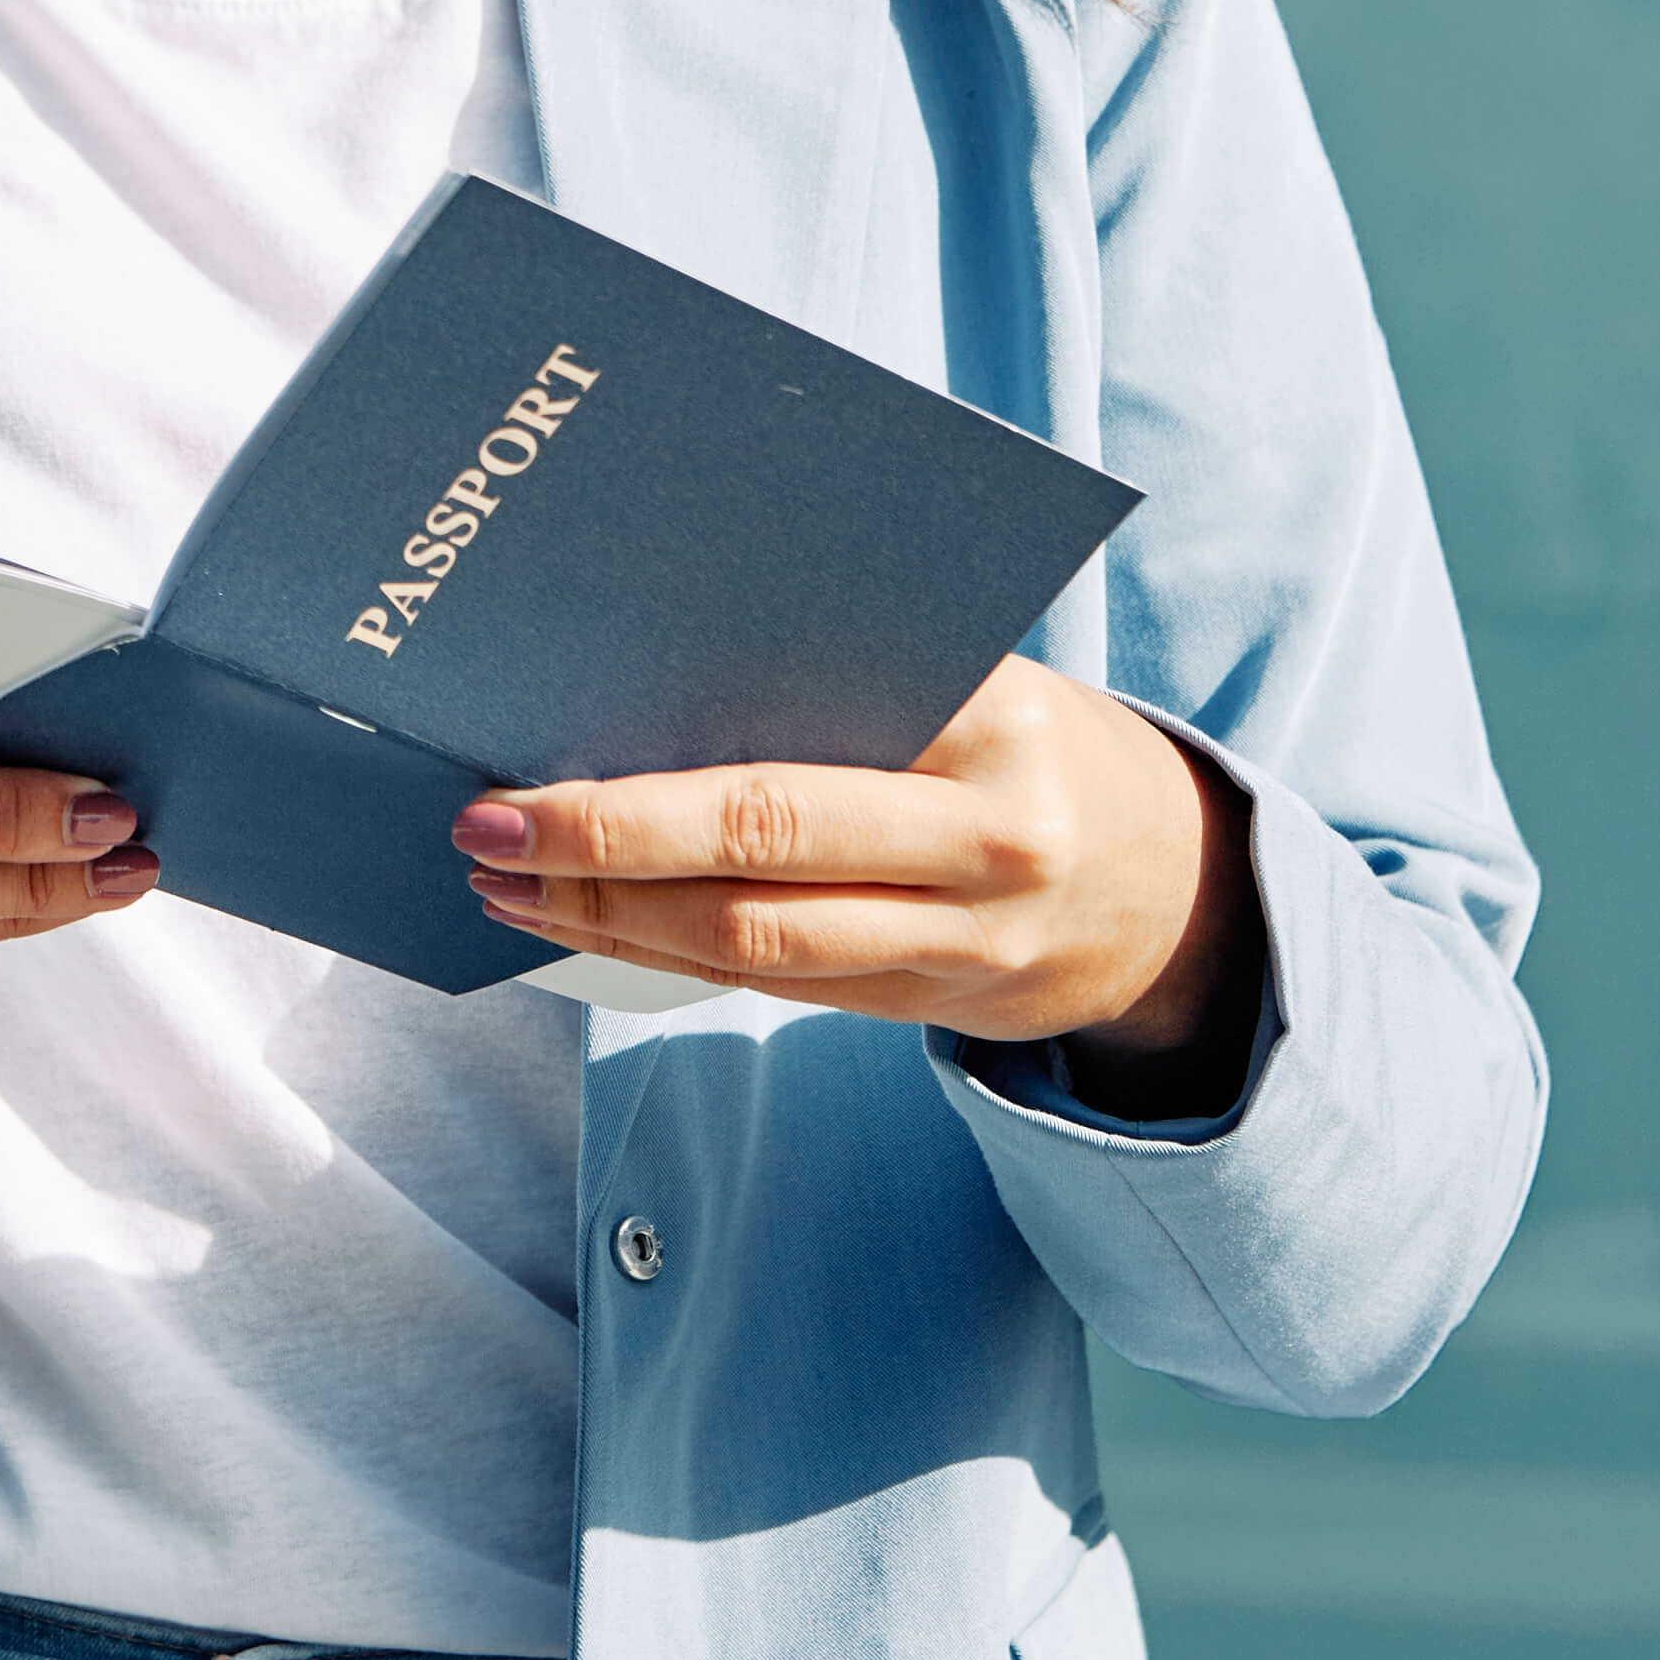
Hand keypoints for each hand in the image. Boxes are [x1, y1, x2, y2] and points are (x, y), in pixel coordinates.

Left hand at [450, 656, 1269, 1117]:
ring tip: (501, 881)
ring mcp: (963, 938)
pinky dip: (661, 954)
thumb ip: (847, 669)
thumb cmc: (1027, 742)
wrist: (1174, 885)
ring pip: (754, 941)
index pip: (805, 733)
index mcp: (989, 719)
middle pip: (763, 848)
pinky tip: (577, 923)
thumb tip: (641, 656)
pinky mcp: (929, 1003)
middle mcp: (984, 837)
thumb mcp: (976, 675)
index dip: (665, 756)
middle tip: (485, 822)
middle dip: (606, 841)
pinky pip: (771, 985)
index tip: (541, 728)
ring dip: (609, 917)